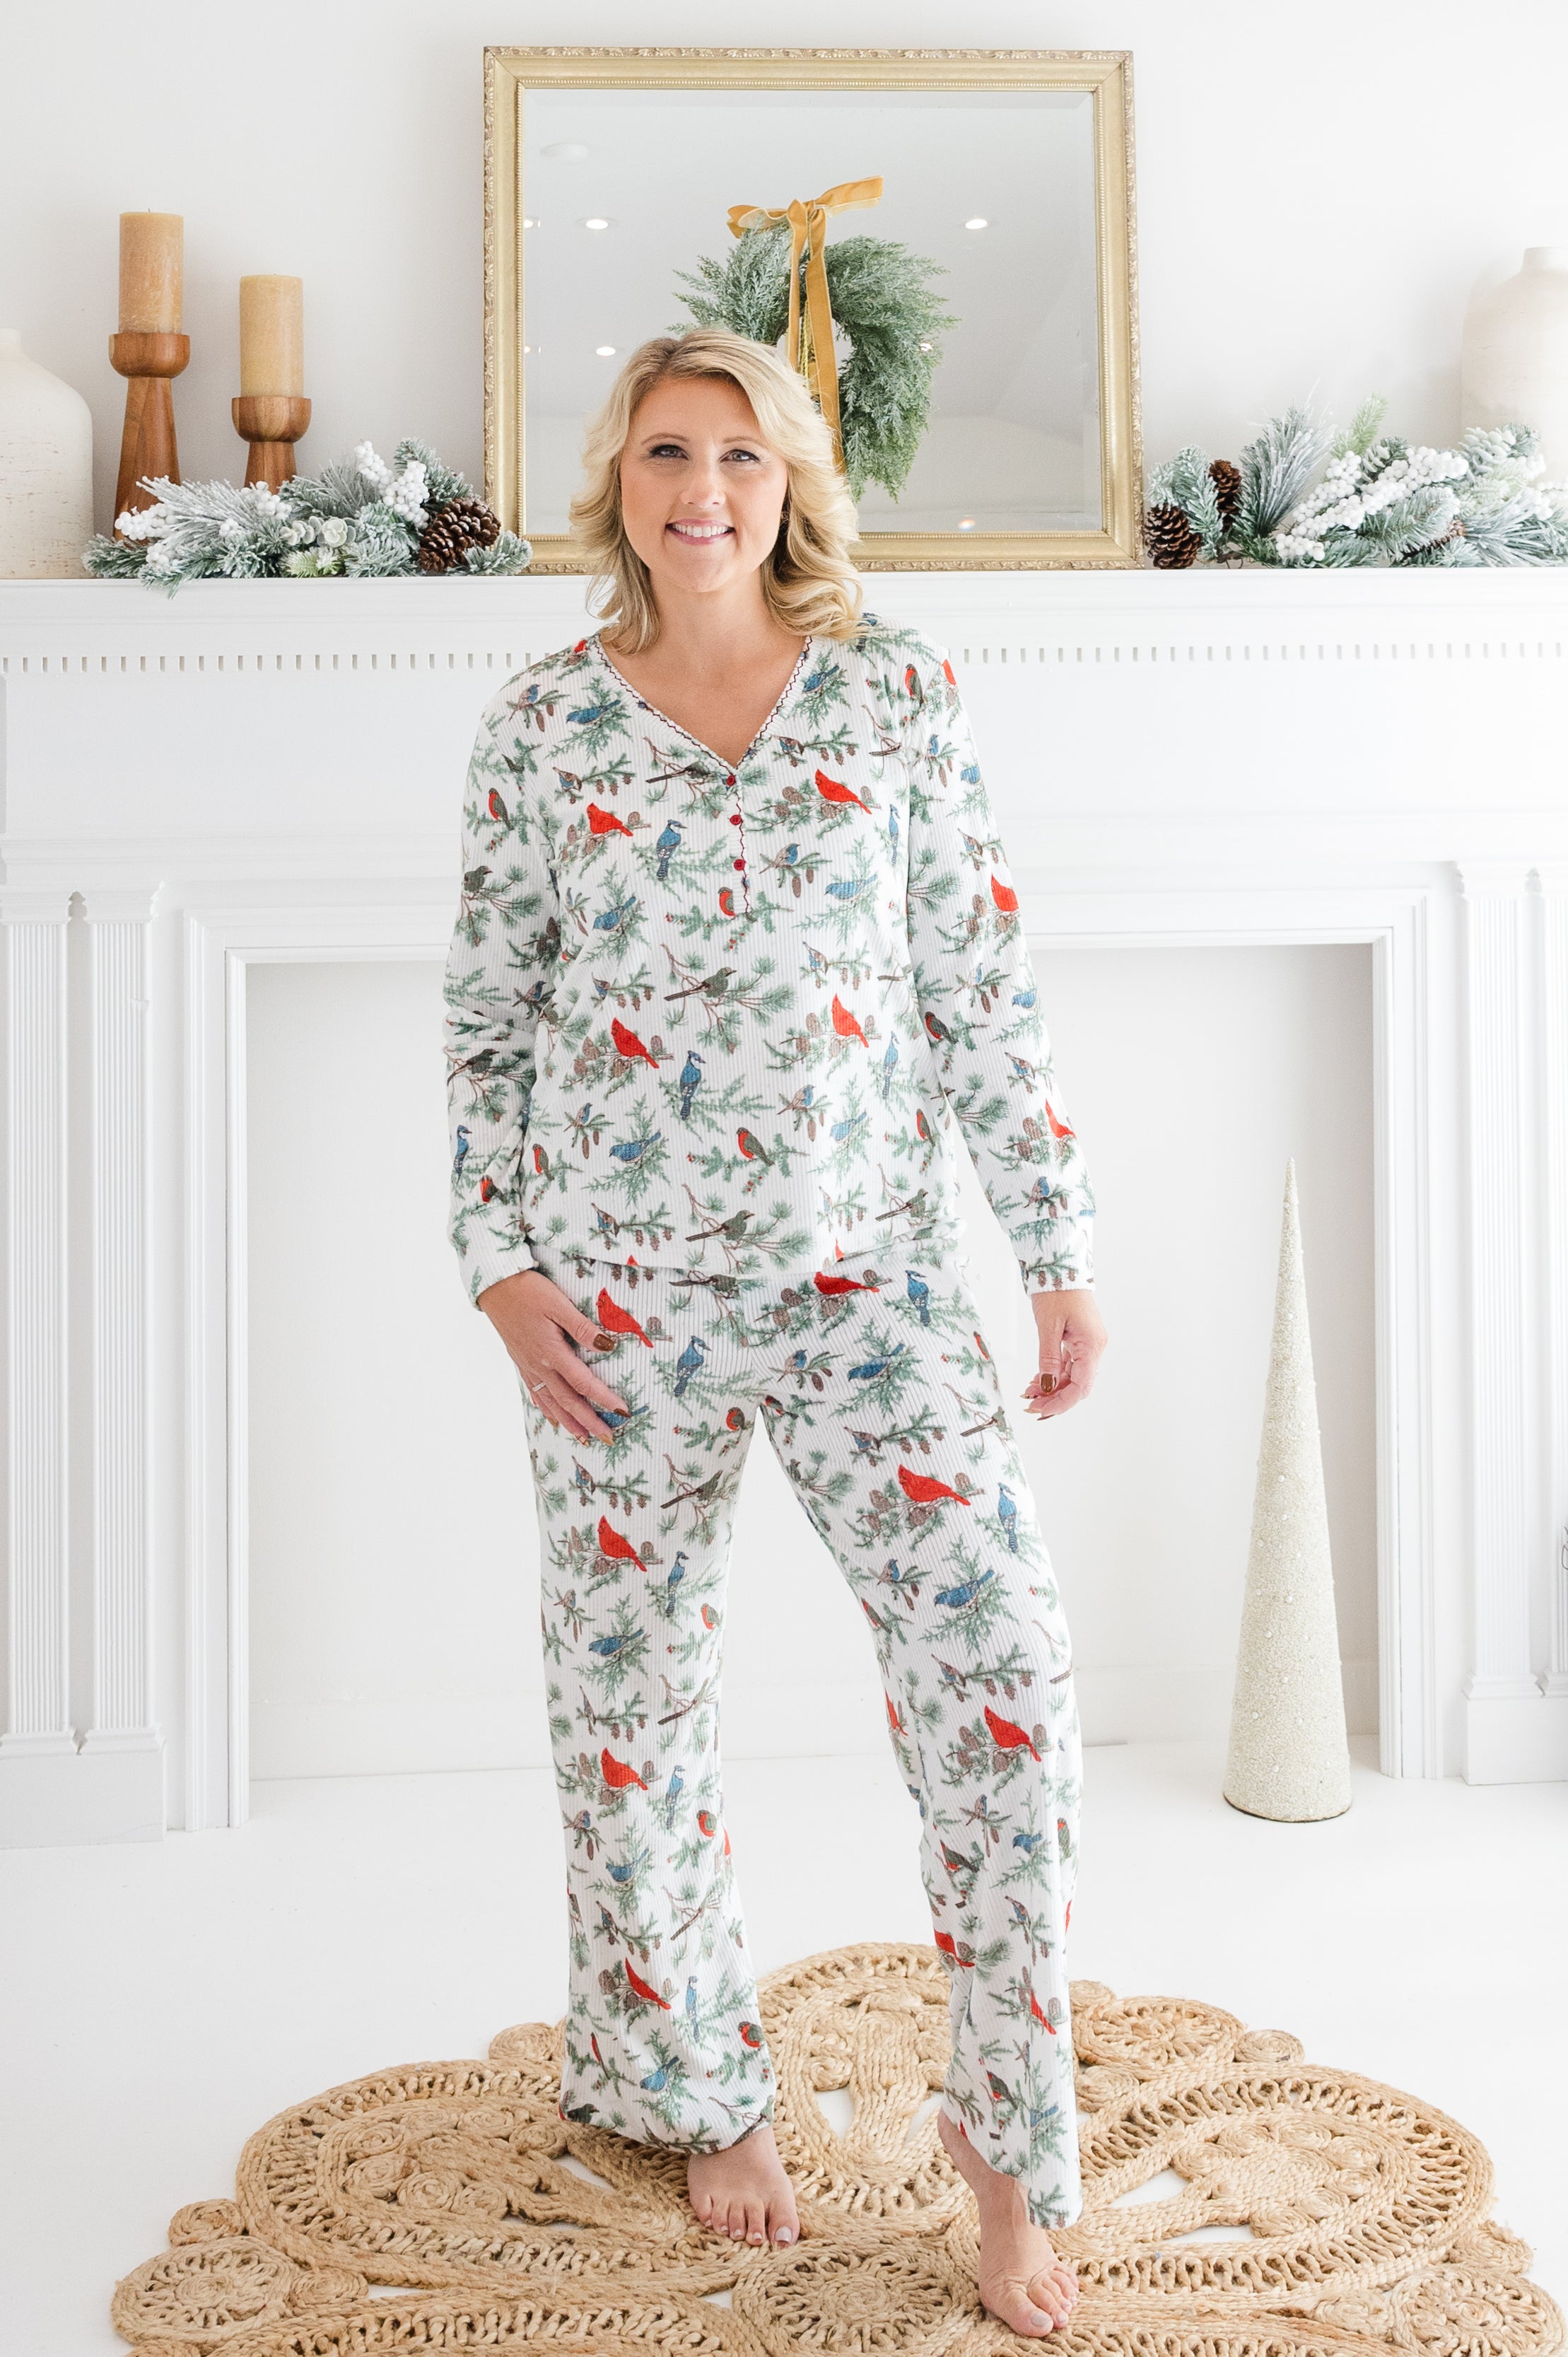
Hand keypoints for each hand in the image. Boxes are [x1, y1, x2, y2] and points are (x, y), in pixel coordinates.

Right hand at [476, 1269, 630, 1443]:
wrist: (495, 1286)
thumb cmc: (529, 1291)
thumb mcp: (559, 1304)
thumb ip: (582, 1328)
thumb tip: (607, 1346)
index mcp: (552, 1352)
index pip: (583, 1383)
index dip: (604, 1399)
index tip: (622, 1411)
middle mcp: (539, 1365)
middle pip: (568, 1401)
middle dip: (589, 1422)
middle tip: (608, 1438)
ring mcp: (528, 1366)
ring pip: (551, 1402)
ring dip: (569, 1422)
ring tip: (584, 1437)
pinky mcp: (520, 1362)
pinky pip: (535, 1393)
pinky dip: (546, 1409)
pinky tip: (553, 1418)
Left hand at [1023, 1287, 1106, 1420]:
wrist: (1061, 1267)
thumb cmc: (1057, 1290)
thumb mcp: (1048, 1325)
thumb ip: (1048, 1358)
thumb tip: (1046, 1386)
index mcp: (1091, 1345)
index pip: (1081, 1386)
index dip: (1062, 1402)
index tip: (1042, 1410)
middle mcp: (1094, 1347)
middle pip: (1078, 1384)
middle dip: (1055, 1398)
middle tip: (1032, 1405)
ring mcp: (1088, 1344)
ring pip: (1073, 1376)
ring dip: (1053, 1387)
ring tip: (1030, 1393)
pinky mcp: (1079, 1339)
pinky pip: (1069, 1364)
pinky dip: (1054, 1374)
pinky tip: (1038, 1380)